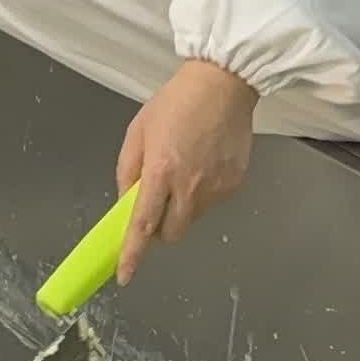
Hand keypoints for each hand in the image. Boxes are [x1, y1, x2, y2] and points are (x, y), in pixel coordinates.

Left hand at [114, 60, 256, 283]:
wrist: (224, 85)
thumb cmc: (177, 102)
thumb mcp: (138, 131)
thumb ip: (128, 170)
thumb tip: (126, 201)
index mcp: (161, 172)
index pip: (144, 224)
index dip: (133, 253)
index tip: (125, 275)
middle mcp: (190, 186)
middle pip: (171, 234)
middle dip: (159, 230)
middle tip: (156, 205)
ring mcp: (216, 188)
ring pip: (192, 219)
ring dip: (182, 208)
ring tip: (185, 170)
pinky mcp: (234, 185)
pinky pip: (212, 203)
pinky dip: (202, 194)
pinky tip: (204, 165)